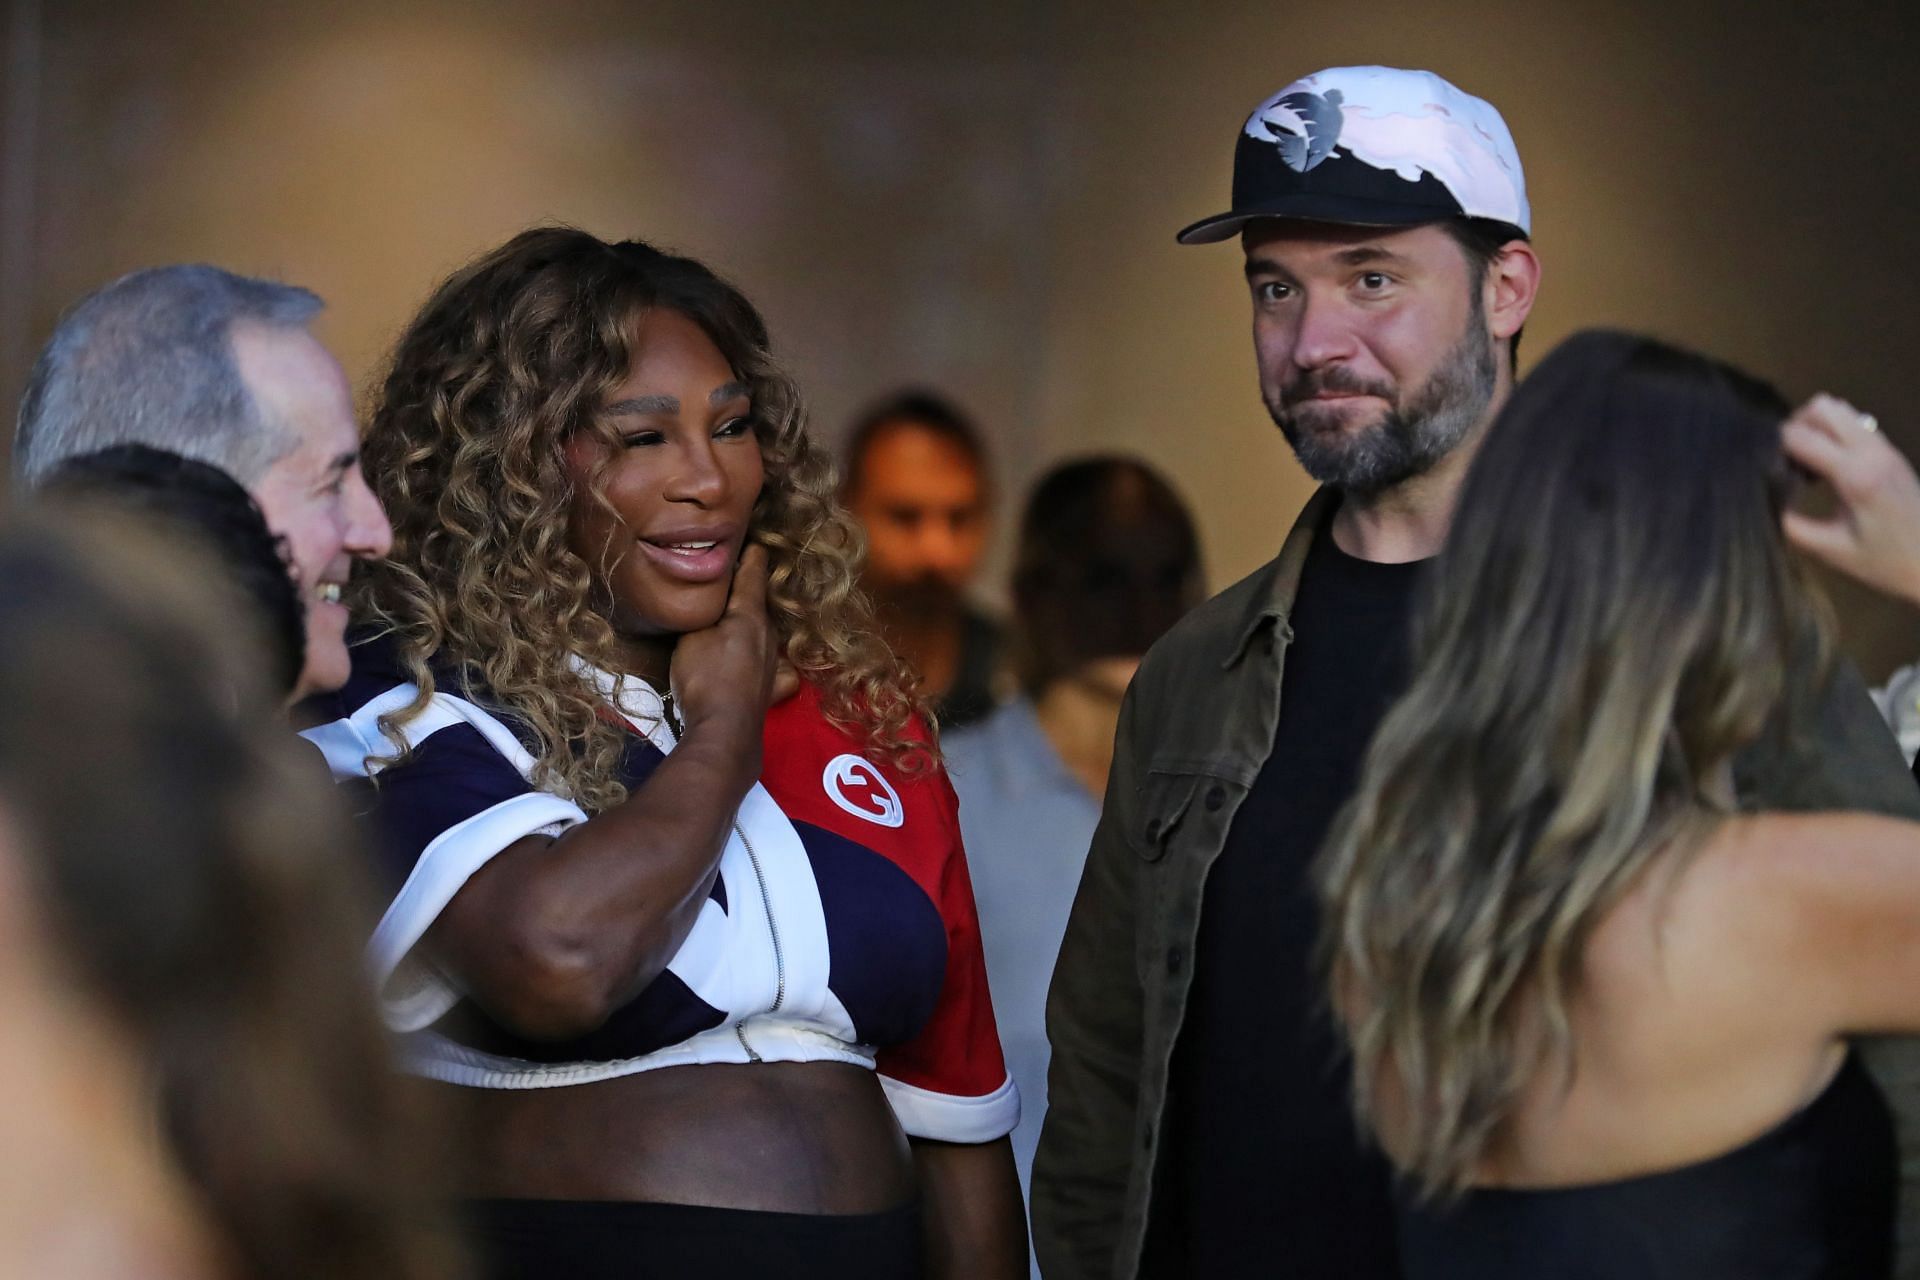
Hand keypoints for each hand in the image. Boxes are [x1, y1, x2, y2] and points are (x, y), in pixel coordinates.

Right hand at [670, 545, 780, 730]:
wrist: (724, 731)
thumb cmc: (705, 677)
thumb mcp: (693, 635)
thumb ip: (702, 613)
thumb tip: (708, 600)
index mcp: (751, 616)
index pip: (753, 577)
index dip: (750, 557)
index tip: (752, 542)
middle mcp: (769, 637)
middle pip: (759, 605)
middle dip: (748, 590)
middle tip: (733, 577)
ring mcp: (773, 665)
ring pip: (763, 633)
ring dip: (752, 623)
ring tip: (737, 615)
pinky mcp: (769, 690)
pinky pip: (769, 663)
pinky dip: (761, 655)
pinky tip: (759, 661)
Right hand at [1781, 395, 1919, 605]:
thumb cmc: (1885, 562)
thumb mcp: (1831, 550)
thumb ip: (1793, 526)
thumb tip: (1764, 502)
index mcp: (1856, 475)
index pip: (1802, 438)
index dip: (1774, 447)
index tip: (1764, 469)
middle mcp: (1872, 451)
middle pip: (1822, 408)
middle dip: (1795, 426)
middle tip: (1784, 458)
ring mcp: (1885, 448)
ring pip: (1840, 409)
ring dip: (1815, 426)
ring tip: (1805, 459)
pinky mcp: (1891, 452)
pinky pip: (1854, 423)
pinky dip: (1833, 432)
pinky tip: (1827, 466)